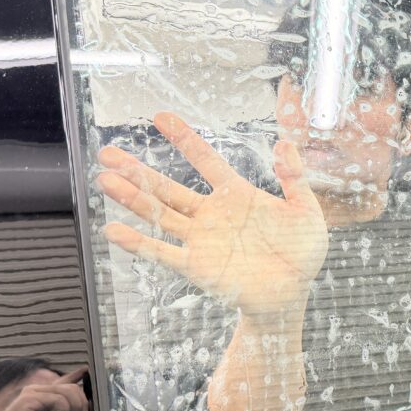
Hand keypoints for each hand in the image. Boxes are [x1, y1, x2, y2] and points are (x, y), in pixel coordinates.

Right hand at [0, 368, 93, 410]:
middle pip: (72, 387)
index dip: (76, 375)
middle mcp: (41, 390)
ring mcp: (35, 391)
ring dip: (74, 407)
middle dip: (82, 402)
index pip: (64, 381)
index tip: (86, 370)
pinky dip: (61, 410)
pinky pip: (57, 399)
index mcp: (47, 395)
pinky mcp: (30, 397)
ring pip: (67, 391)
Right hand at [97, 112, 328, 314]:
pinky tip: (114, 231)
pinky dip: (139, 243)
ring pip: (160, 214)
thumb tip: (285, 143)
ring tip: (105, 180)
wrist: (293, 294)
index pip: (207, 160)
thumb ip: (295, 177)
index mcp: (237, 196)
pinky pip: (163, 253)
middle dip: (137, 170)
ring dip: (132, 198)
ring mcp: (201, 240)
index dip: (185, 139)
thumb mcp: (306, 210)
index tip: (161, 116)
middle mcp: (212, 215)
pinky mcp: (197, 266)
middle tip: (108, 153)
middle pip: (168, 187)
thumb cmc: (302, 252)